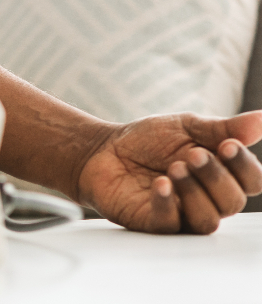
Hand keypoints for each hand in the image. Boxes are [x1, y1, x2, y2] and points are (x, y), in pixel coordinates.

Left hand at [77, 111, 261, 232]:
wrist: (103, 149)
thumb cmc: (148, 140)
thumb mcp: (186, 127)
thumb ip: (223, 128)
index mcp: (221, 176)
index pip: (251, 182)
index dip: (245, 166)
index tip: (227, 145)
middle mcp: (207, 200)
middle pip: (232, 202)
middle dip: (216, 177)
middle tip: (193, 155)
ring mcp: (182, 215)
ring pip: (207, 220)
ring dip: (194, 192)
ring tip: (174, 168)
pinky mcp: (154, 223)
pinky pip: (171, 224)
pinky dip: (168, 204)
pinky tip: (160, 184)